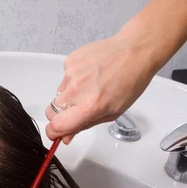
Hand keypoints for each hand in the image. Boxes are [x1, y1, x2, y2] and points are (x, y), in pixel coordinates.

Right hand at [46, 29, 158, 143]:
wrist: (134, 51)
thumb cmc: (130, 81)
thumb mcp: (112, 112)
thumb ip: (85, 126)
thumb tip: (66, 136)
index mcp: (89, 106)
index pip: (56, 126)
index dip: (53, 133)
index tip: (55, 134)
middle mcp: (76, 90)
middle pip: (52, 111)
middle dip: (61, 115)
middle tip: (79, 109)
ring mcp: (71, 73)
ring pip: (58, 94)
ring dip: (69, 96)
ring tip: (90, 87)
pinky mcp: (69, 61)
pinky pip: (64, 78)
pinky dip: (73, 80)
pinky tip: (89, 75)